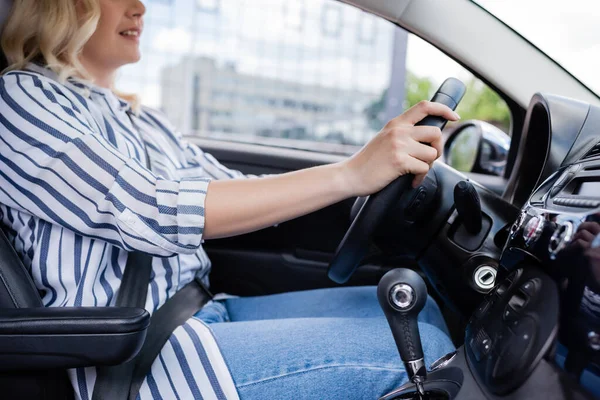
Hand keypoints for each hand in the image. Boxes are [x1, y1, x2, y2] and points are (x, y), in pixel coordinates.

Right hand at [342, 101, 459, 196]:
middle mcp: (399, 131)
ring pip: (431, 153)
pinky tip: (411, 181)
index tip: (453, 117)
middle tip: (429, 160)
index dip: (443, 109)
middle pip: (435, 132)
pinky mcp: (399, 161)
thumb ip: (402, 134)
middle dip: (437, 148)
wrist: (351, 175)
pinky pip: (424, 168)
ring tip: (416, 173)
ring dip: (427, 166)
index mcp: (396, 123)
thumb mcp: (384, 139)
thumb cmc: (368, 162)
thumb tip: (426, 139)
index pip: (425, 106)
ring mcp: (399, 145)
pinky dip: (420, 178)